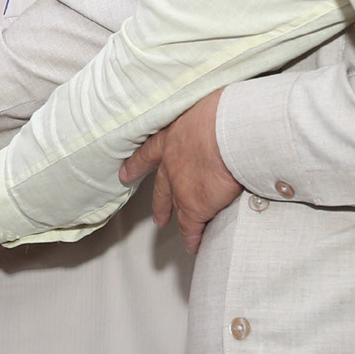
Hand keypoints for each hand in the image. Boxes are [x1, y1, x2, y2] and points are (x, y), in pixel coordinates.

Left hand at [117, 88, 242, 253]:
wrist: (228, 132)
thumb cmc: (225, 112)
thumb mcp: (209, 108)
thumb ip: (209, 118)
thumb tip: (224, 118)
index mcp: (173, 136)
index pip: (150, 151)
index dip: (137, 163)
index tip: (126, 172)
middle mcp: (171, 162)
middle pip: (160, 185)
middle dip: (157, 199)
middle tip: (155, 211)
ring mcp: (180, 186)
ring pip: (173, 206)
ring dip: (171, 216)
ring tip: (166, 226)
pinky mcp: (194, 206)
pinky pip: (191, 227)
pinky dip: (192, 238)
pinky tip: (193, 245)